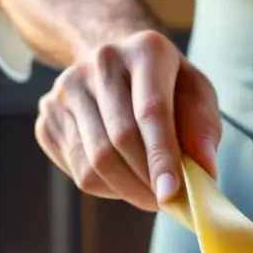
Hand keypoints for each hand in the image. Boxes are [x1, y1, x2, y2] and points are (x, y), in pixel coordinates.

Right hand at [35, 30, 220, 210]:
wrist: (118, 65)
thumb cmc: (166, 85)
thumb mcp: (197, 95)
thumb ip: (204, 129)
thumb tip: (204, 169)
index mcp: (146, 50)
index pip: (151, 112)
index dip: (161, 157)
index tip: (171, 195)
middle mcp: (101, 62)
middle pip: (119, 140)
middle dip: (146, 181)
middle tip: (167, 201)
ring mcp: (66, 88)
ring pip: (94, 161)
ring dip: (127, 189)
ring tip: (149, 193)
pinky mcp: (48, 115)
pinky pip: (77, 170)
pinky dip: (106, 187)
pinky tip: (123, 177)